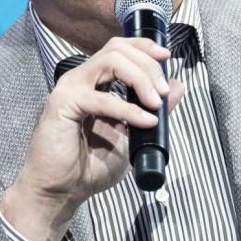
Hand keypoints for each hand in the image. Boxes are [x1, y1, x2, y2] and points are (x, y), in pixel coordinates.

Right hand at [0, 37, 185, 240]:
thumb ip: (153, 108)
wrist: (61, 192)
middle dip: (148, 65)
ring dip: (141, 78)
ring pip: (111, 61)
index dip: (144, 47)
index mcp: (95, 82)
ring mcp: (70, 88)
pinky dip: (128, 108)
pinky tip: (145, 121)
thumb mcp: (133, 134)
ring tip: (156, 103)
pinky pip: (101, 97)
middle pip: (118, 49)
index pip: (119, 48)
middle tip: (164, 92)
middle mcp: (81, 79)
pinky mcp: (63, 104)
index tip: (167, 58)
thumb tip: (178, 87)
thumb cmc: (90, 166)